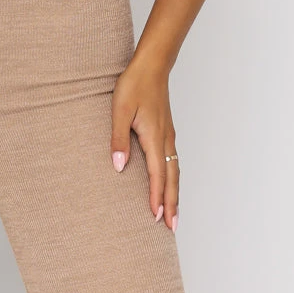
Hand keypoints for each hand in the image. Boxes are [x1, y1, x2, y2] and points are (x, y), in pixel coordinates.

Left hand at [110, 51, 178, 229]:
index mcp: (154, 137)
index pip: (157, 174)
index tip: (155, 217)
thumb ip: (118, 139)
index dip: (156, 197)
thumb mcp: (119, 110)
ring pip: (175, 171)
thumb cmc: (134, 85)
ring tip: (173, 214)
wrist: (151, 66)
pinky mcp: (166, 132)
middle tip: (171, 227)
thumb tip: (119, 166)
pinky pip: (173, 162)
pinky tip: (170, 185)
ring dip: (175, 194)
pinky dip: (173, 179)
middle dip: (171, 204)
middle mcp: (165, 140)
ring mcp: (168, 136)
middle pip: (172, 178)